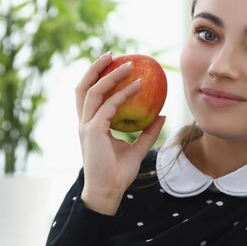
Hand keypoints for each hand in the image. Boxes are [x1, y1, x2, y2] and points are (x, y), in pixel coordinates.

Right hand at [75, 52, 165, 214]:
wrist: (109, 192)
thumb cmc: (119, 173)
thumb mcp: (137, 148)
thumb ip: (148, 132)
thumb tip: (162, 115)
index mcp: (90, 124)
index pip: (88, 94)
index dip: (97, 76)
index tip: (112, 63)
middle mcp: (85, 122)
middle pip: (84, 86)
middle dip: (95, 67)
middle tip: (113, 54)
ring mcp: (86, 125)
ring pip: (94, 91)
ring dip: (111, 75)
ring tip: (129, 64)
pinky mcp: (92, 131)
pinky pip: (109, 106)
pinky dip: (123, 94)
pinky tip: (138, 86)